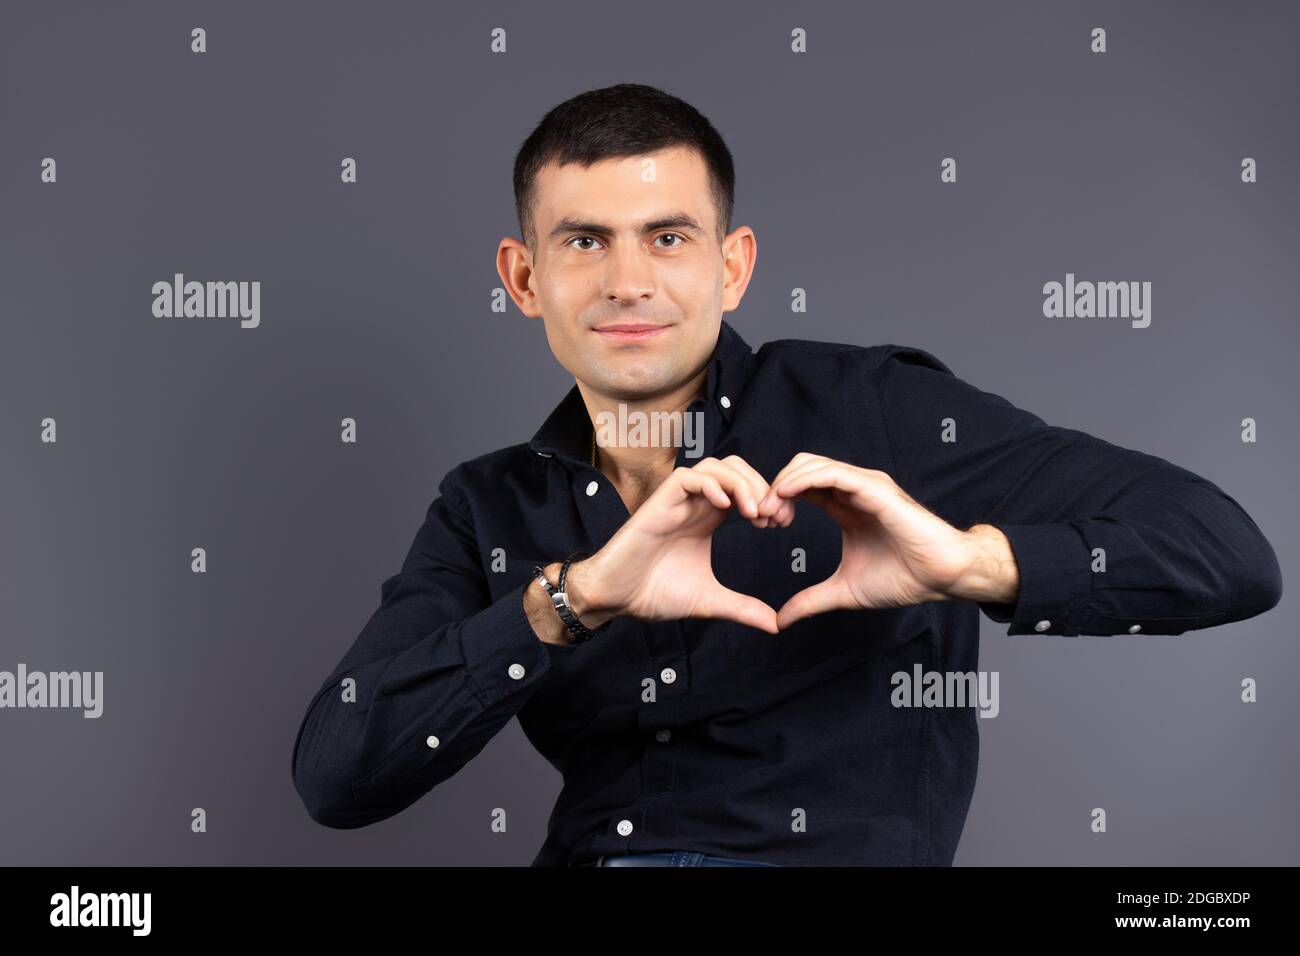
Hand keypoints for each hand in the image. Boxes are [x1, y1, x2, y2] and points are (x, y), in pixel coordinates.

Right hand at [570, 456, 795, 633]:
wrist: (616, 598)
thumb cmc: (653, 593)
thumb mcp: (709, 600)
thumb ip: (742, 608)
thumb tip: (776, 626)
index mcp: (707, 518)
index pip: (744, 487)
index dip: (766, 498)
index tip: (780, 523)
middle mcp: (694, 504)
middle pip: (735, 468)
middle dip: (759, 484)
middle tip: (770, 516)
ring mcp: (677, 502)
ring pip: (715, 466)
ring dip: (740, 482)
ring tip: (752, 511)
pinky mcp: (659, 503)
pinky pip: (688, 477)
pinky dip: (711, 484)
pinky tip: (725, 506)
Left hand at [754, 453, 1018, 629]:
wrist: (941, 577)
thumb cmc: (904, 578)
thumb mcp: (844, 591)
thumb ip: (810, 601)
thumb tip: (780, 620)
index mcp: (844, 506)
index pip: (800, 486)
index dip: (776, 499)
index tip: (762, 524)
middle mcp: (852, 490)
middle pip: (800, 468)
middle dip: (774, 487)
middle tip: (761, 517)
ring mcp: (864, 485)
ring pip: (812, 464)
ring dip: (784, 483)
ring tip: (770, 511)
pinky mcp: (875, 489)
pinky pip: (832, 473)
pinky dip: (804, 480)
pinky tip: (785, 496)